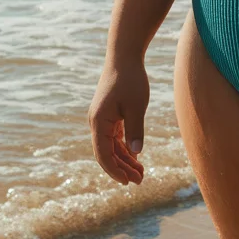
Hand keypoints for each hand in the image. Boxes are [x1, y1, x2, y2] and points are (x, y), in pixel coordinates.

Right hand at [88, 56, 148, 186]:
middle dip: (122, 168)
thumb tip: (136, 153)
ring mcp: (102, 119)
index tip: (128, 182)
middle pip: (107, 153)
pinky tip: (136, 158)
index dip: (115, 170)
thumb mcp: (136, 106)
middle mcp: (96, 123)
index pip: (103, 155)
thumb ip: (135, 129)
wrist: (124, 57)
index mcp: (99, 122)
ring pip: (111, 146)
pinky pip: (115, 137)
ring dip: (125, 160)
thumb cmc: (131, 79)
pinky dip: (124, 148)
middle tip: (140, 181)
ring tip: (141, 173)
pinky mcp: (109, 115)